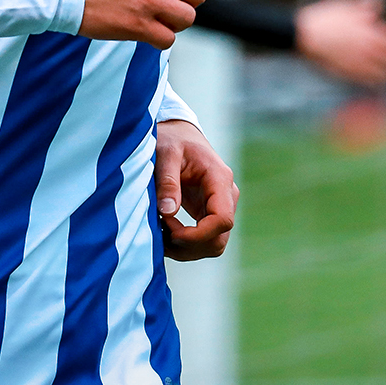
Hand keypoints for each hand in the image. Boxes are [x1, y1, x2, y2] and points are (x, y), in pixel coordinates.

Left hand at [154, 118, 236, 259]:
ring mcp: (220, 208)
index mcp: (220, 179)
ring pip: (212, 245)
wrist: (179, 135)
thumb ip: (167, 181)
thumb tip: (168, 211)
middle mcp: (226, 197)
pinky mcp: (209, 215)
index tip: (170, 231)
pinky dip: (184, 246)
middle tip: (160, 231)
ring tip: (159, 233)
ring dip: (185, 249)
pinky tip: (164, 233)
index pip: (223, 220)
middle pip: (218, 239)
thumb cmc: (173, 140)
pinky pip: (204, 241)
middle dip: (188, 245)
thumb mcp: (166, 153)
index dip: (198, 235)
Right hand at [296, 0, 385, 85]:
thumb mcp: (346, 6)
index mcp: (371, 29)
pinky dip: (376, 82)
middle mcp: (370, 46)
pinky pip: (370, 81)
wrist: (305, 34)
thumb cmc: (324, 17)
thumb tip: (379, 4)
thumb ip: (365, 6)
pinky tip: (377, 82)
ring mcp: (361, 61)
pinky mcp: (350, 72)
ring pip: (384, 72)